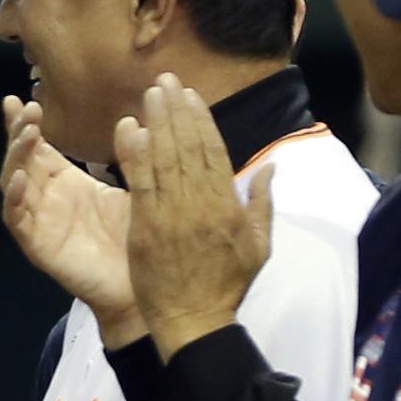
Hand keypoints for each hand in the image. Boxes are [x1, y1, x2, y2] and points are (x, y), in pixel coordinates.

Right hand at [0, 96, 140, 342]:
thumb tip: (130, 119)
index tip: (24, 97)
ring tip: (26, 134)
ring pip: (13, 184)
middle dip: (19, 133)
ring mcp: (38, 222)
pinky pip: (17, 221)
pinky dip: (14, 199)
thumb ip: (130, 158)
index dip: (26, 124)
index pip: (38, 147)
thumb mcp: (136, 189)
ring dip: (16, 158)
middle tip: (25, 109)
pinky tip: (20, 179)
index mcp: (65, 182)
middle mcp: (46, 198)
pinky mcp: (38, 246)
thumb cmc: (138, 239)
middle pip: (20, 160)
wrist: (142, 288)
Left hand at [115, 75, 274, 359]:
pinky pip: (140, 185)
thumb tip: (270, 168)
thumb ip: (261, 203)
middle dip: (176, 110)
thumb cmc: (226, 285)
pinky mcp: (146, 228)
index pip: (213, 152)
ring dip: (156, 123)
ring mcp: (171, 215)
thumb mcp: (258, 245)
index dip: (201, 120)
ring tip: (150, 94)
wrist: (193, 320)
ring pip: (164, 160)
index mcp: (227, 205)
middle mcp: (200, 204)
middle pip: (187, 148)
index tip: (191, 95)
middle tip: (165, 80)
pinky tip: (129, 129)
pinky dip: (135, 155)